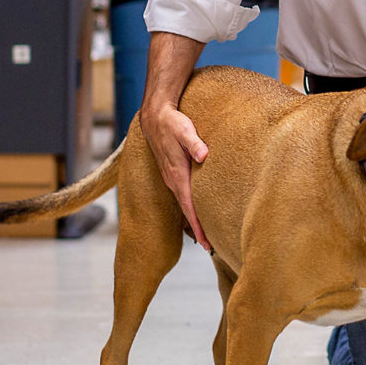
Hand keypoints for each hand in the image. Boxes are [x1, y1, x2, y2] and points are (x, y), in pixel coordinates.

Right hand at [144, 101, 210, 246]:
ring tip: (205, 235)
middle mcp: (173, 180)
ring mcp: (171, 178)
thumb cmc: (172, 123)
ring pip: (184, 204)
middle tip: (210, 247)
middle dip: (197, 229)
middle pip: (186, 211)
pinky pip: (182, 196)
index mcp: (177, 174)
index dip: (198, 225)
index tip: (206, 242)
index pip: (189, 206)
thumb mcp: (185, 129)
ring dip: (193, 220)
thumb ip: (194, 143)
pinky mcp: (172, 173)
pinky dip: (189, 208)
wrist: (155, 117)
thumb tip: (204, 155)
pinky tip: (195, 212)